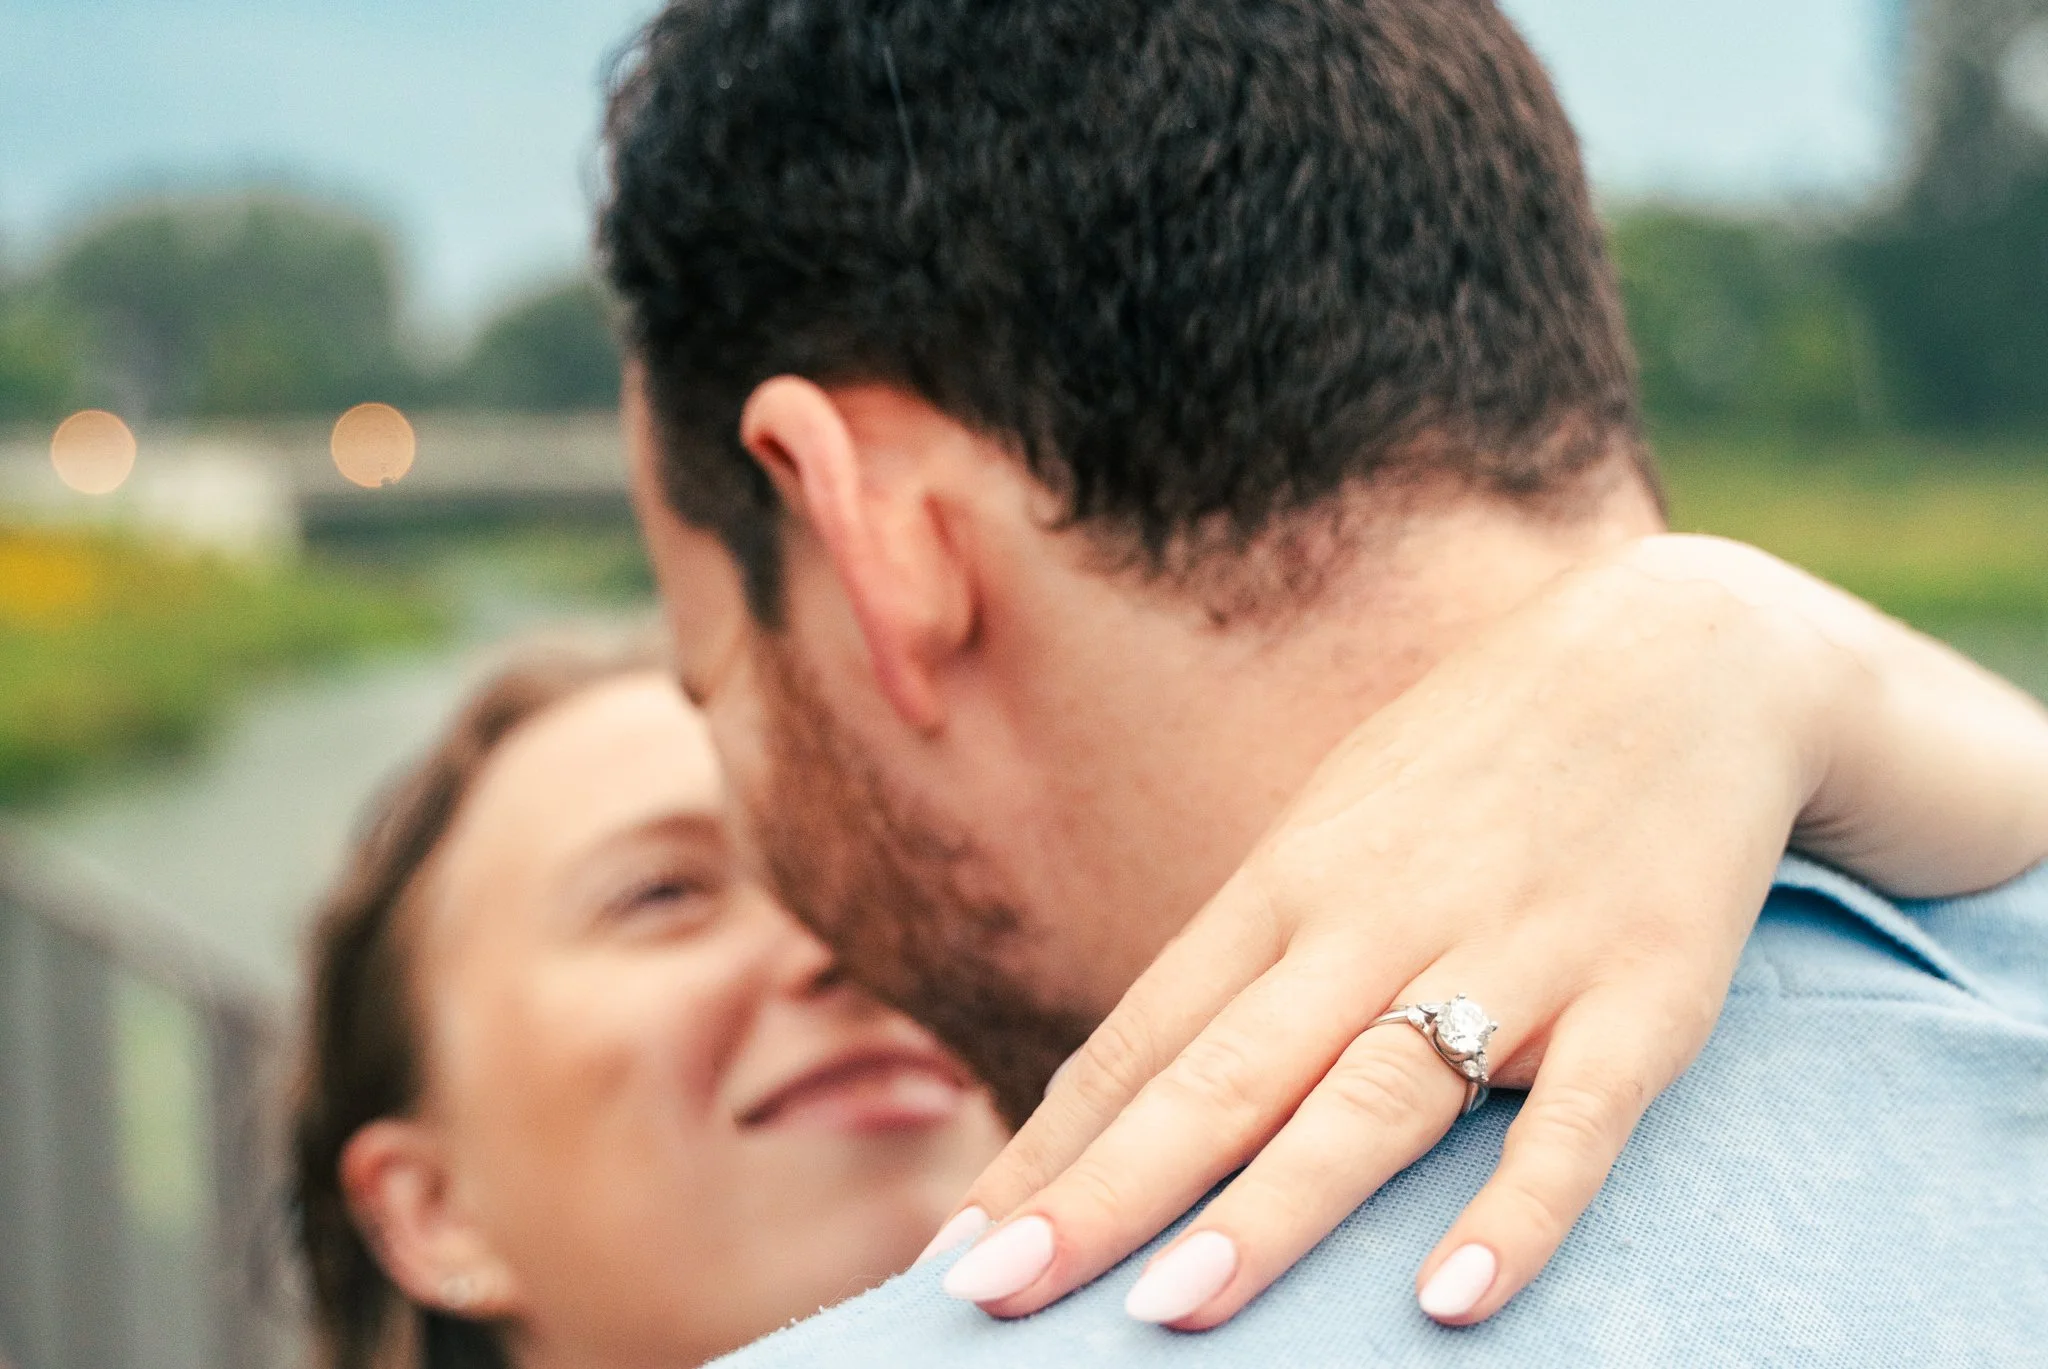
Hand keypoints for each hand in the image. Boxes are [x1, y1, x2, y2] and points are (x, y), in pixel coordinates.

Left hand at [928, 535, 1986, 1329]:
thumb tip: (1155, 1079)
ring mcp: (1511, 955)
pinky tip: (1453, 1302)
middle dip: (1106, 1195)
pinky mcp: (1644, 992)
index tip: (958, 1250)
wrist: (1677, 650)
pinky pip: (1576, 1120)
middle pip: (1222, 1076)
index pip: (1145, 1040)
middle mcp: (1375, 921)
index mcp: (1288, 886)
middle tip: (993, 1299)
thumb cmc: (1475, 761)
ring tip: (1170, 1314)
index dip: (1051, 1149)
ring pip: (1371, 1099)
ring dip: (1269, 1212)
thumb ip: (1261, 956)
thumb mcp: (1338, 831)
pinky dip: (1516, 1209)